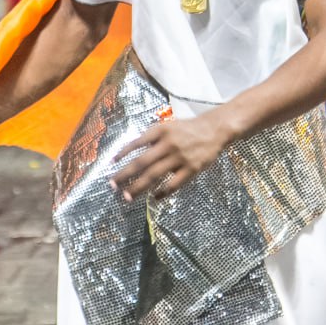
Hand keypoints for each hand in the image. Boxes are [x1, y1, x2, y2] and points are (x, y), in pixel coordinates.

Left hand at [110, 111, 227, 201]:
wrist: (214, 130)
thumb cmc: (188, 128)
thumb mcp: (169, 126)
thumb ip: (152, 137)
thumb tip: (134, 151)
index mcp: (161, 130)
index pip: (137, 142)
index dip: (123, 152)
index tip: (111, 162)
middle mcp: (168, 144)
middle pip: (142, 162)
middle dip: (125, 174)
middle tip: (113, 185)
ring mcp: (179, 157)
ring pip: (154, 175)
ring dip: (138, 187)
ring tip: (127, 196)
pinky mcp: (191, 169)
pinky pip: (173, 184)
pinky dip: (162, 192)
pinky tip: (153, 198)